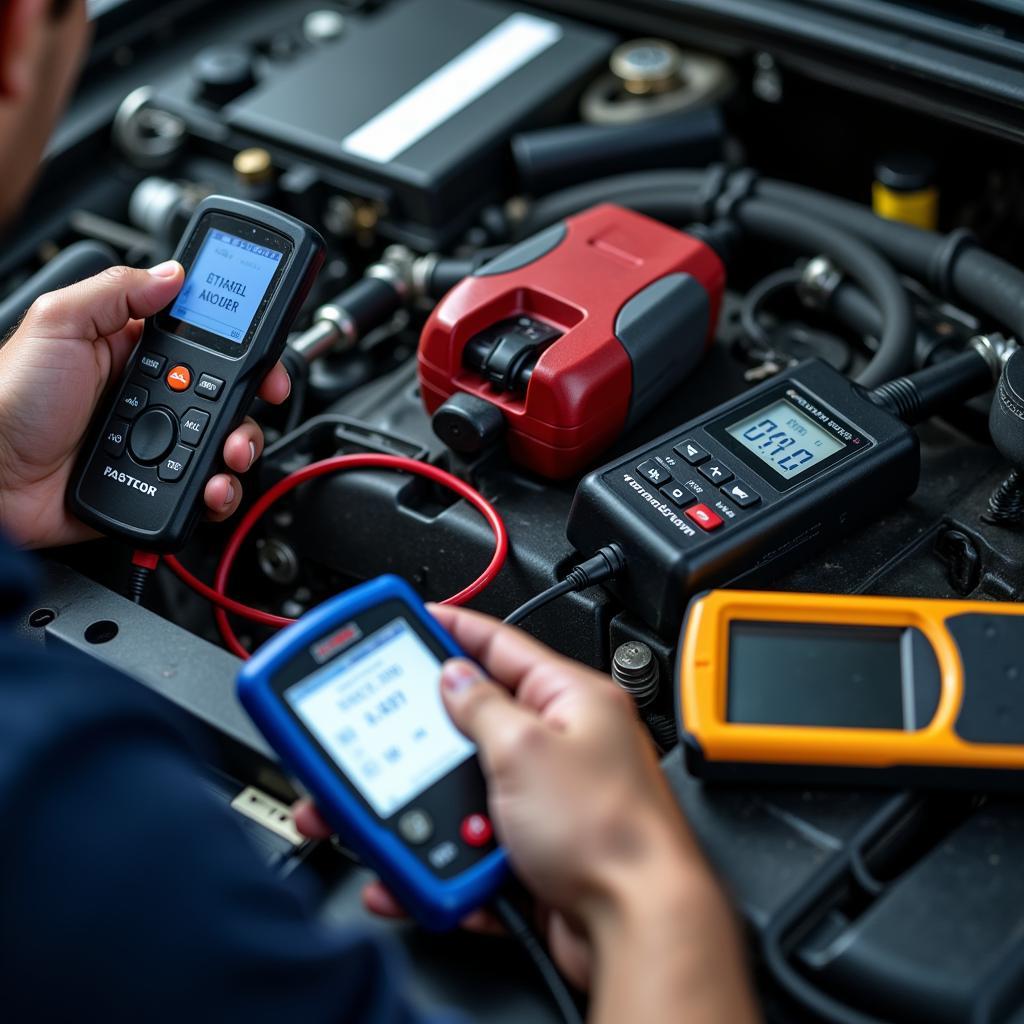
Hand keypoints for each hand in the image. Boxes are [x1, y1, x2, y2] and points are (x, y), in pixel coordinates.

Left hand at [0, 262, 291, 547]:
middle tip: (254, 408)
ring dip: (241, 450)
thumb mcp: (57, 324)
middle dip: (251, 406)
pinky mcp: (156, 487)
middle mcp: (151, 397)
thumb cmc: (7, 400)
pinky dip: (219, 492)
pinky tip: (210, 487)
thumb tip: (173, 273)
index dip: (244, 348)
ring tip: (227, 456)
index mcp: (133, 351)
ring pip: (225, 445)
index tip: (266, 359)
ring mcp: (156, 444)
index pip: (207, 341)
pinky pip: (205, 490)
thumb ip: (116, 292)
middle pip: (229, 397)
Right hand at [296, 606, 759, 1022]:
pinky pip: (476, 847)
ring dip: (436, 810)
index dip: (455, 629)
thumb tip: (454, 677)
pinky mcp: (536, 854)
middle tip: (384, 730)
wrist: (637, 928)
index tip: (417, 618)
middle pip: (477, 723)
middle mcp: (564, 747)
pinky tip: (425, 872)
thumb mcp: (526, 750)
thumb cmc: (613, 835)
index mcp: (573, 701)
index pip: (502, 646)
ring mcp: (549, 803)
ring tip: (402, 817)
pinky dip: (448, 861)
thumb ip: (482, 708)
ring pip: (470, 792)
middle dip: (429, 736)